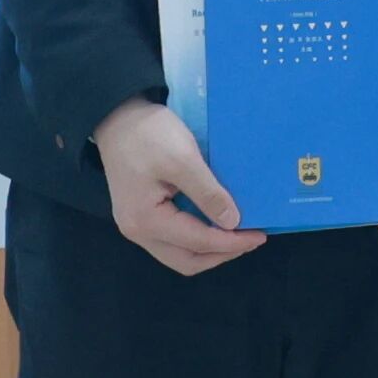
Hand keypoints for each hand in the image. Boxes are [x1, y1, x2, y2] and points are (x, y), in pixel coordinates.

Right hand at [89, 100, 260, 272]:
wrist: (117, 116)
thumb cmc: (148, 135)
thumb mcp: (183, 159)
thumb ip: (208, 194)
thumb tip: (232, 224)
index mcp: (146, 221)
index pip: (198, 242)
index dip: (232, 242)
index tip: (260, 235)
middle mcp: (138, 232)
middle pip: (187, 261)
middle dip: (222, 254)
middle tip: (251, 240)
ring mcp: (137, 226)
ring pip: (179, 255)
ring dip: (210, 250)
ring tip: (237, 236)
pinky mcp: (140, 217)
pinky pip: (173, 240)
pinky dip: (197, 239)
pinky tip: (214, 225)